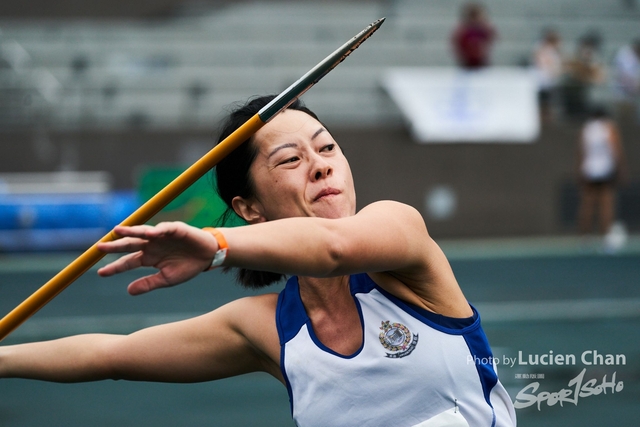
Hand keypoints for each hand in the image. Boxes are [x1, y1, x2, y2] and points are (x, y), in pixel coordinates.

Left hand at [97, 222, 218, 294]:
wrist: (208, 257)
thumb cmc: (188, 267)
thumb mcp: (166, 279)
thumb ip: (148, 283)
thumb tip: (128, 291)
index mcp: (149, 258)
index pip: (128, 261)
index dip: (115, 267)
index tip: (100, 273)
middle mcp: (151, 245)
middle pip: (129, 244)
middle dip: (114, 246)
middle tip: (99, 247)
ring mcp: (161, 236)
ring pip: (142, 233)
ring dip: (130, 232)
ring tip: (117, 231)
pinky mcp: (175, 229)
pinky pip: (164, 228)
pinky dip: (157, 230)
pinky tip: (149, 234)